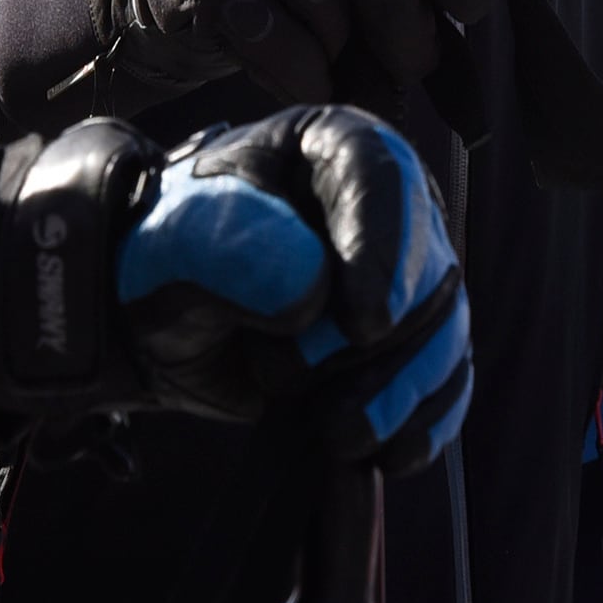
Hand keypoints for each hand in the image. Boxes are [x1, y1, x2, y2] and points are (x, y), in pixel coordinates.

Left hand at [0, 107, 471, 473]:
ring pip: (443, 335)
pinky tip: (390, 455)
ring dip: (395, 394)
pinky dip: (423, 422)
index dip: (383, 251)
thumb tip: (315, 298)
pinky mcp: (409, 344)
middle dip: (369, 345)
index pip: (383, 178)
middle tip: (282, 375)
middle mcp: (388, 207)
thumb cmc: (170, 255)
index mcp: (333, 146)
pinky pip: (445, 382)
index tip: (364, 325)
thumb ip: (238, 251)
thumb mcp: (179, 240)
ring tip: (331, 432)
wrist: (157, 318)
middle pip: (426, 270)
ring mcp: (406, 278)